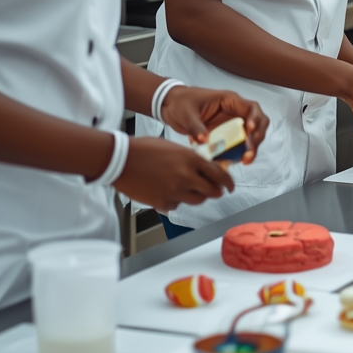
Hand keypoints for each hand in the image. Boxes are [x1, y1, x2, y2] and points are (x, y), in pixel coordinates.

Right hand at [114, 136, 235, 211]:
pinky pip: (176, 205)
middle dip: (216, 192)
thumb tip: (204, 168)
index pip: (219, 174)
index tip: (230, 186)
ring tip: (189, 190)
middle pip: (212, 191)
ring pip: (197, 200)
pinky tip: (167, 191)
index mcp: (191, 159)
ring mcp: (175, 191)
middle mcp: (186, 176)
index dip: (228, 182)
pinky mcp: (163, 202)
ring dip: (197, 196)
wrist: (121, 160)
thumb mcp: (174, 148)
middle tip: (216, 191)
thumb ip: (191, 159)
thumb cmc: (144, 149)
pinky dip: (175, 201)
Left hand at [160, 86, 268, 165]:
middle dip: (257, 138)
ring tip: (245, 161)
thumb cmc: (180, 102)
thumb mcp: (186, 113)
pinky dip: (238, 154)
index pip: (251, 108)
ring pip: (250, 136)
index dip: (255, 119)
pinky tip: (233, 162)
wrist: (170, 107)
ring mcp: (231, 124)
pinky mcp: (225, 136)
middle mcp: (234, 112)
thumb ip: (196, 127)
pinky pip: (237, 145)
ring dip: (251, 148)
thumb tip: (204, 140)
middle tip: (249, 152)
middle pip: (258, 123)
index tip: (250, 130)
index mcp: (229, 100)